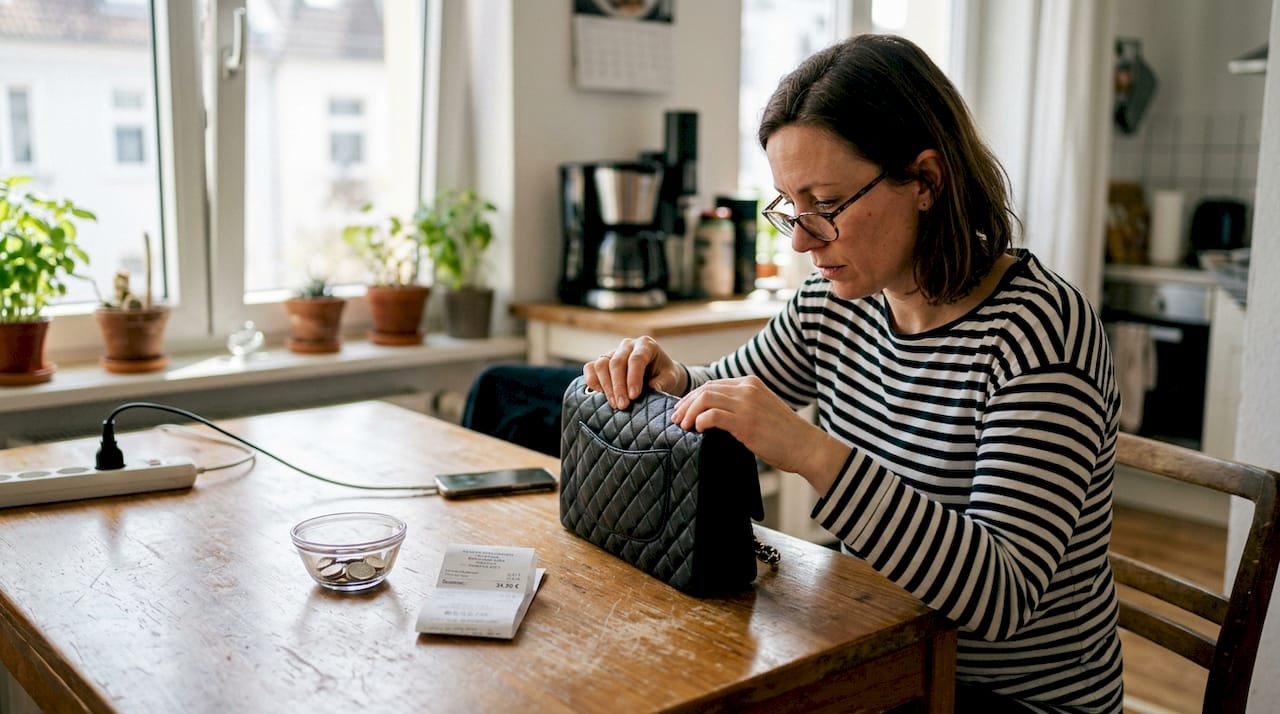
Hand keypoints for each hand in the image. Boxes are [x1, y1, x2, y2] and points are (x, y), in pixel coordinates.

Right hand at [583, 336, 686, 408]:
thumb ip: (663, 382)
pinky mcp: (602, 361)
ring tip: (615, 405)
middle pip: (616, 362)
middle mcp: (627, 345)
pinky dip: (593, 382)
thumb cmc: (664, 375)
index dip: (633, 378)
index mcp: (646, 345)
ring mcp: (612, 352)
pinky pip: (590, 368)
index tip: (634, 396)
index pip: (636, 359)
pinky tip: (602, 395)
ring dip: (606, 387)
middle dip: (618, 386)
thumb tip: (653, 389)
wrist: (657, 374)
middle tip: (623, 406)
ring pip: (601, 365)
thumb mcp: (670, 377)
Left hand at [672, 375, 848, 491]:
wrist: (806, 446)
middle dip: (686, 404)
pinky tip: (697, 430)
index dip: (693, 397)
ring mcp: (747, 404)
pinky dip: (700, 421)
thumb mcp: (761, 410)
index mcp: (750, 383)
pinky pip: (713, 415)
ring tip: (682, 426)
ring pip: (705, 399)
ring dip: (689, 412)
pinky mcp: (746, 422)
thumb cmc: (784, 434)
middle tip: (676, 419)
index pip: (713, 384)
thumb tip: (713, 416)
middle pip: (705, 389)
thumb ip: (740, 407)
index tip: (682, 410)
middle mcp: (747, 388)